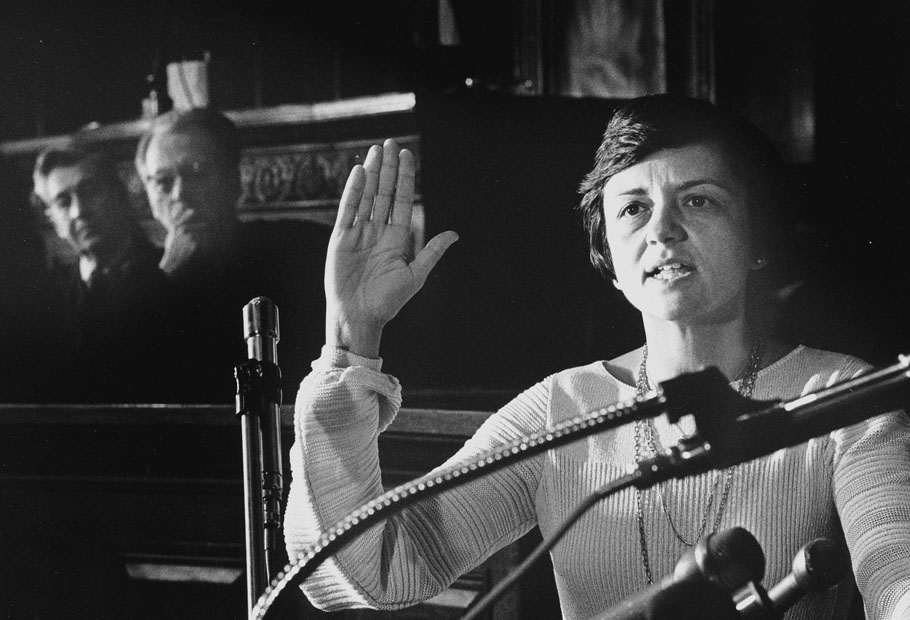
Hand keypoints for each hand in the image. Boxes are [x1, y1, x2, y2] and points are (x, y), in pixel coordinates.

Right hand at [326, 139, 457, 356]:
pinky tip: (358, 172)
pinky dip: (353, 191)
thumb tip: (454, 234)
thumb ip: (431, 252)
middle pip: (384, 192)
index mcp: (397, 238)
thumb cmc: (388, 301)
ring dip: (372, 173)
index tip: (407, 156)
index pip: (402, 201)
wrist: (359, 316)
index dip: (405, 178)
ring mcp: (358, 233)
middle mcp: (378, 231)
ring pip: (366, 196)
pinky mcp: (340, 239)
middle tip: (392, 143)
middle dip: (389, 168)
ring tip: (377, 151)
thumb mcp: (415, 275)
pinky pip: (347, 210)